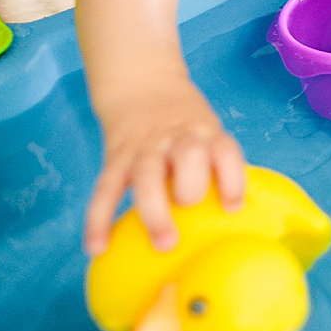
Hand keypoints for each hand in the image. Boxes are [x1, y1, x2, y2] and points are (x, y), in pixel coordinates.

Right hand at [84, 76, 245, 255]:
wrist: (142, 83)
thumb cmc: (184, 123)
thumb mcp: (207, 130)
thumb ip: (215, 165)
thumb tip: (228, 218)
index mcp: (206, 133)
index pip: (225, 151)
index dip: (233, 179)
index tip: (232, 208)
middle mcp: (177, 138)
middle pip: (189, 157)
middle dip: (192, 188)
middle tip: (192, 213)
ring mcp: (145, 147)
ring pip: (148, 175)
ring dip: (155, 211)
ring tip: (163, 243)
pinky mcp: (116, 157)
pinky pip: (105, 189)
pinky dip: (98, 219)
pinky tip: (97, 246)